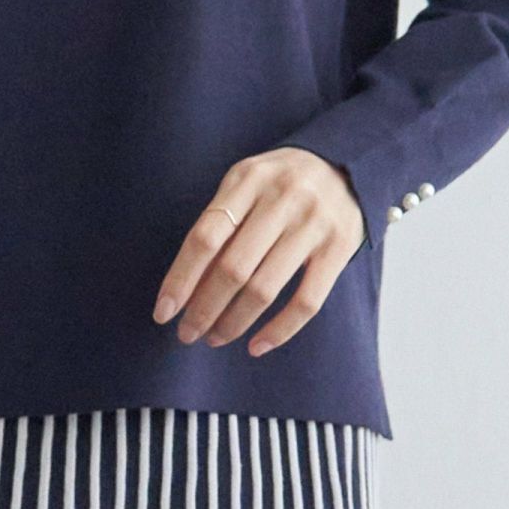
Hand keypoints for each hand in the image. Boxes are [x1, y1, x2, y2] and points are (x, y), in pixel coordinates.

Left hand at [151, 145, 364, 356]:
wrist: (345, 163)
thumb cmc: (279, 181)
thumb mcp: (246, 183)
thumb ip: (221, 222)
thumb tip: (188, 284)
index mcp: (248, 180)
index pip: (205, 237)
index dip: (181, 278)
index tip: (163, 312)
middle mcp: (281, 199)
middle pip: (232, 268)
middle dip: (204, 309)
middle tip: (187, 333)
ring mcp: (313, 223)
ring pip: (264, 288)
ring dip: (233, 322)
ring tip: (215, 338)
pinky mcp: (340, 247)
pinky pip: (307, 301)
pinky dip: (279, 330)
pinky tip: (257, 345)